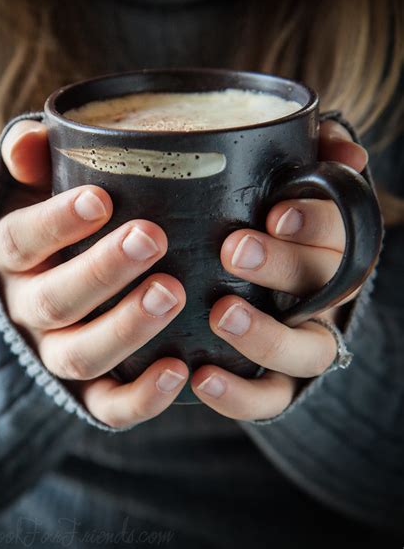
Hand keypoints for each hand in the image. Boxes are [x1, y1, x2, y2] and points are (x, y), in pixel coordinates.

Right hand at [0, 120, 188, 428]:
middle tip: (151, 238)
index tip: (101, 199)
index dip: (56, 223)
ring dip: (126, 327)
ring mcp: (58, 354)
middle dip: (102, 271)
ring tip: (173, 293)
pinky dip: (141, 396)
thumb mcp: (46, 189)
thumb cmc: (69, 228)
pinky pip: (108, 406)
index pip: (20, 242)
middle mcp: (30, 309)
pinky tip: (179, 369)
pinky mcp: (90, 393)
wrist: (63, 293)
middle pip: (54, 300)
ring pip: (80, 355)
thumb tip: (32, 138)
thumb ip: (39, 161)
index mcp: (16, 257)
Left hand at [190, 120, 368, 419]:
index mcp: (328, 243)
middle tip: (235, 250)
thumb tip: (347, 153)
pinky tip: (202, 378)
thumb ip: (316, 150)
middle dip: (282, 268)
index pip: (339, 231)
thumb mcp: (288, 175)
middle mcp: (323, 294)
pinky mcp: (275, 380)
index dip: (314, 223)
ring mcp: (302, 339)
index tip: (275, 214)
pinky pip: (271, 399)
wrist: (256, 277)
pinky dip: (242, 396)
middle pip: (323, 287)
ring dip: (268, 337)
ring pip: (308, 352)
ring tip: (221, 314)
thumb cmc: (264, 217)